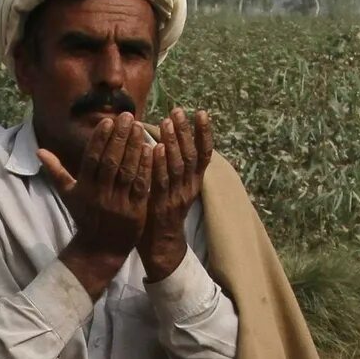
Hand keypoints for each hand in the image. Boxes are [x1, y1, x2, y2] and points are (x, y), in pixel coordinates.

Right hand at [38, 114, 152, 297]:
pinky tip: (153, 150)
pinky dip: (146, 168)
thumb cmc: (85, 216)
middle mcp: (101, 195)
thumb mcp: (68, 195)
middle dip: (120, 138)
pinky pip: (142, 186)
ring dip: (135, 148)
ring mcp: (119, 203)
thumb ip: (56, 171)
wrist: (100, 249)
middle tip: (129, 117)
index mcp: (84, 188)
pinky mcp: (136, 210)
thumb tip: (39, 151)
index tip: (108, 121)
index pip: (92, 159)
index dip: (100, 140)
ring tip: (140, 128)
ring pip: (128, 171)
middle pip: (111, 162)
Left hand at [140, 107, 212, 279]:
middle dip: (186, 131)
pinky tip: (155, 147)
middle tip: (178, 111)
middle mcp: (190, 187)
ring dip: (174, 142)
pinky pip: (161, 182)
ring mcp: (177, 197)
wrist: (161, 247)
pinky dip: (159, 164)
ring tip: (168, 122)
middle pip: (191, 155)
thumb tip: (168, 139)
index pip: (204, 154)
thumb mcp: (175, 188)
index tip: (201, 112)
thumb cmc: (164, 213)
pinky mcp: (162, 206)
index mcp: (194, 182)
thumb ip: (174, 167)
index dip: (204, 133)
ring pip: (178, 166)